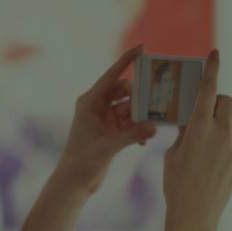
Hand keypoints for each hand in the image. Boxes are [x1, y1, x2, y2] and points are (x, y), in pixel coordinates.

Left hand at [54, 45, 160, 193]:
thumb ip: (132, 135)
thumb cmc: (82, 161)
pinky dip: (138, 129)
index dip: (127, 60)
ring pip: (130, 108)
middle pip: (125, 91)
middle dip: (140, 96)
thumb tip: (154, 128)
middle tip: (157, 100)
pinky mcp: (111, 132)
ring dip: (141, 116)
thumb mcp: (109, 146)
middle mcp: (97, 107)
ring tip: (153, 124)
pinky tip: (144, 140)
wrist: (74, 182)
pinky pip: (131, 123)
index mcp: (90, 102)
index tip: (142, 48)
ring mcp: (105, 119)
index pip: (112, 75)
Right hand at [159, 49, 231, 230]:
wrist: (195, 214)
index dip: (212, 69)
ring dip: (222, 116)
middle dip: (215, 99)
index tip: (215, 53)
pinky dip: (226, 132)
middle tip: (201, 110)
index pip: (208, 90)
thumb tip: (192, 121)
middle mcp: (221, 133)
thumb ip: (185, 132)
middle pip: (226, 101)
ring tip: (206, 130)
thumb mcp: (173, 153)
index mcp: (200, 128)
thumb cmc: (176, 183)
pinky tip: (211, 148)